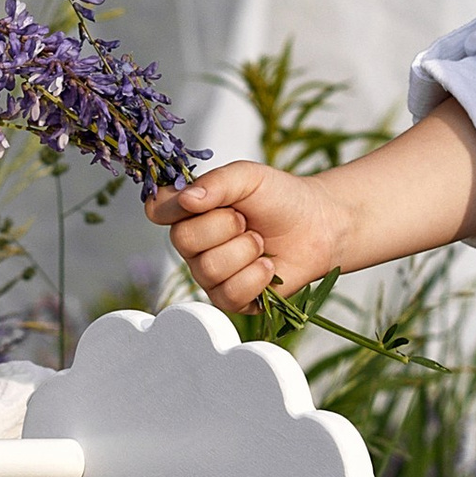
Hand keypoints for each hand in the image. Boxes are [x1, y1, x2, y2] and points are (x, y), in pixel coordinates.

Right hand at [145, 161, 347, 312]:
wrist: (318, 226)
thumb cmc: (280, 198)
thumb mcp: (249, 177)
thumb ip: (216, 182)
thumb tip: (186, 199)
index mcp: (190, 209)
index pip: (157, 210)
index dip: (173, 206)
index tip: (199, 200)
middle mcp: (193, 244)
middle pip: (183, 240)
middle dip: (225, 225)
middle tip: (247, 219)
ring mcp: (209, 273)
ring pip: (209, 269)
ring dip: (245, 251)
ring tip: (260, 241)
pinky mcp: (230, 299)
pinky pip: (229, 294)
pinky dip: (256, 276)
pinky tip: (268, 265)